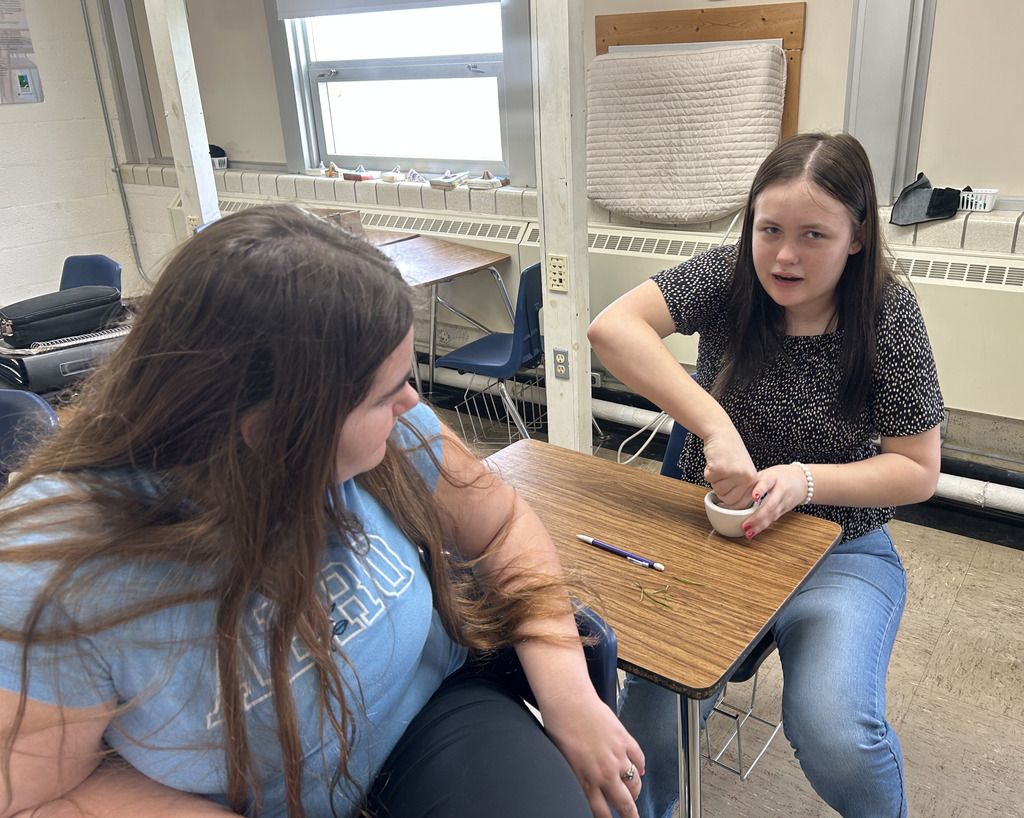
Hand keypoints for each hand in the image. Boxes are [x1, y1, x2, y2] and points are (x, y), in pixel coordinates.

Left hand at [539, 690, 644, 817]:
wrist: (568, 701)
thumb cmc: (559, 728)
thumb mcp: (564, 763)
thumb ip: (578, 779)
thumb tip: (586, 788)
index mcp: (585, 781)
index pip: (602, 813)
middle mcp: (604, 774)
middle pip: (625, 805)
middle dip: (631, 816)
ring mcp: (617, 757)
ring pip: (635, 784)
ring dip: (635, 791)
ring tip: (633, 793)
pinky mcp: (625, 740)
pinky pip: (639, 760)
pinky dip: (641, 767)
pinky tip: (640, 770)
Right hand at [701, 431, 757, 508]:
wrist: (722, 434)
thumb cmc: (730, 452)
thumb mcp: (743, 471)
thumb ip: (742, 488)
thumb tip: (732, 507)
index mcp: (753, 480)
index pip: (742, 503)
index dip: (730, 504)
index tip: (724, 502)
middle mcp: (746, 478)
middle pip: (728, 500)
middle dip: (721, 491)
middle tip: (722, 477)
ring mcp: (734, 474)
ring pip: (718, 491)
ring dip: (714, 481)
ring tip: (720, 467)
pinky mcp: (720, 469)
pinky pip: (709, 480)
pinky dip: (707, 473)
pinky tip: (714, 463)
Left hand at [739, 463, 808, 538]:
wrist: (802, 480)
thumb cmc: (779, 476)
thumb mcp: (766, 473)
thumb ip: (752, 482)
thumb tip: (730, 490)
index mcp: (773, 478)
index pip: (767, 483)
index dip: (760, 490)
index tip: (754, 497)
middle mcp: (780, 491)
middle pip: (770, 505)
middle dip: (757, 517)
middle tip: (745, 524)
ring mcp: (783, 502)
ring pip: (772, 515)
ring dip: (759, 525)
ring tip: (747, 532)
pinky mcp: (784, 510)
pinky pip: (772, 519)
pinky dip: (762, 526)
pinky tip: (753, 532)